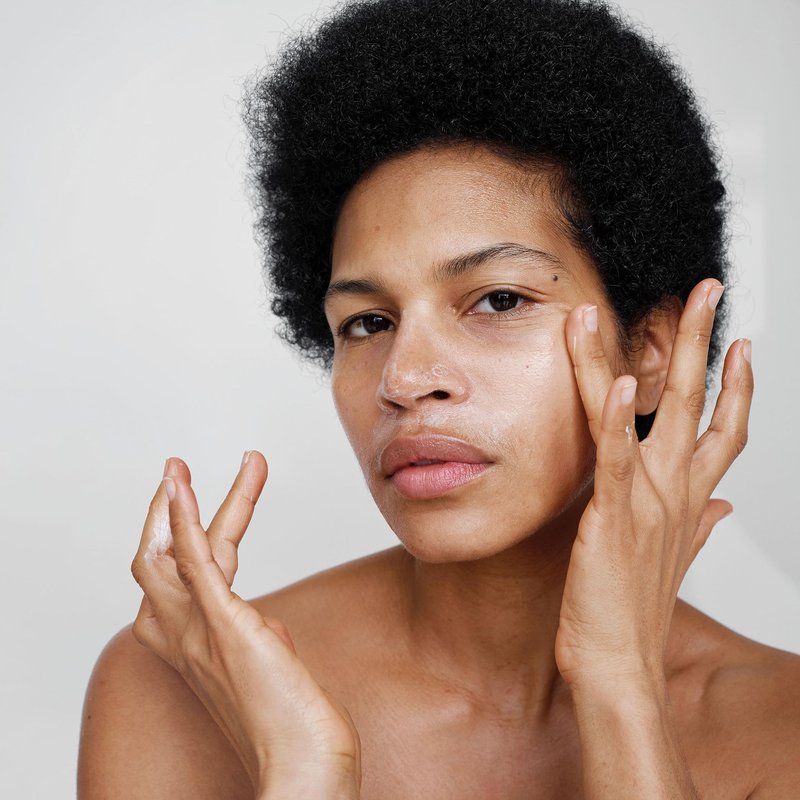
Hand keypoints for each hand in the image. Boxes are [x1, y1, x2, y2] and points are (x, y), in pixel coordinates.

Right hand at [130, 452, 360, 796]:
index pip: (177, 580)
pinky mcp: (226, 624)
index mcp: (192, 646)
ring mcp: (200, 631)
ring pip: (166, 555)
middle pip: (158, 561)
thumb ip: (258, 636)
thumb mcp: (268, 668)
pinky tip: (181, 485)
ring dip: (174, 503)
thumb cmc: (291, 722)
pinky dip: (183, 518)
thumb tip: (266, 619)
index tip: (204, 508)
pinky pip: (192, 562)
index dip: (182, 538)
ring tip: (177, 466)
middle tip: (178, 471)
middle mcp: (183, 638)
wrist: (303, 763)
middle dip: (167, 512)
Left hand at [555, 279, 752, 689]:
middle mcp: (675, 490)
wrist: (618, 667)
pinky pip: (617, 456)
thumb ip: (698, 526)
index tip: (739, 345)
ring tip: (657, 304)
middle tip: (706, 289)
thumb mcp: (673, 558)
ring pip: (654, 411)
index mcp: (688, 499)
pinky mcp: (613, 514)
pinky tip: (621, 380)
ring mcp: (648, 499)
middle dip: (704, 341)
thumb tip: (720, 505)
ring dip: (656, 354)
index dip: (736, 386)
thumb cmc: (635, 612)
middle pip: (700, 402)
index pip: (724, 430)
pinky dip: (619, 418)